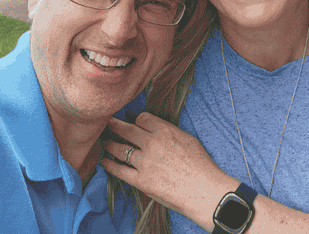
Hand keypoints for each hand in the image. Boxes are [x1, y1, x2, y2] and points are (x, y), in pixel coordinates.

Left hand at [103, 112, 238, 228]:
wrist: (203, 190)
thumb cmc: (201, 166)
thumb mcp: (188, 140)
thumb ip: (170, 133)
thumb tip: (158, 131)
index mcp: (165, 131)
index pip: (143, 118)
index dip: (137, 120)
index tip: (135, 122)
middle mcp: (151, 143)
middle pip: (127, 130)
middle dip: (116, 125)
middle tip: (109, 123)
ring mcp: (144, 162)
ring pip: (120, 149)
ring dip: (111, 145)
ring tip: (107, 144)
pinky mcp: (140, 180)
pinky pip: (119, 170)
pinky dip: (110, 165)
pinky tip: (105, 162)